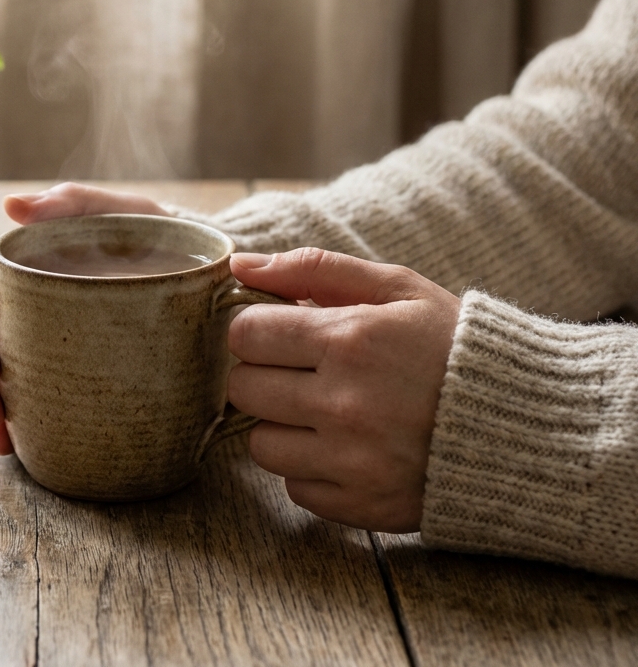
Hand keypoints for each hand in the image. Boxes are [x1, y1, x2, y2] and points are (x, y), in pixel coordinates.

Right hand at [0, 182, 169, 453]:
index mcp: (30, 263)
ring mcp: (39, 350)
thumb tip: (9, 205)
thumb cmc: (160, 243)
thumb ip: (72, 203)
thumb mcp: (124, 214)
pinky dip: (7, 427)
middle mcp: (25, 309)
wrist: (209, 294)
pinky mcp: (59, 385)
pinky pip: (23, 409)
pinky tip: (6, 442)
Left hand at [227, 248, 459, 531]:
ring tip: (326, 409)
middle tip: (302, 369)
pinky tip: (348, 447)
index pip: (245, 333)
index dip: (257, 328)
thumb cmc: (452, 345)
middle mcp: (343, 404)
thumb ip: (314, 269)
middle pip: (243, 388)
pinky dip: (312, 469)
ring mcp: (351, 462)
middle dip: (264, 373)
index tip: (280, 331)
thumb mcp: (396, 288)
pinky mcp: (362, 506)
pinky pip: (295, 487)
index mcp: (349, 340)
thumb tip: (240, 263)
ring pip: (260, 444)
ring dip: (282, 425)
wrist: (529, 426)